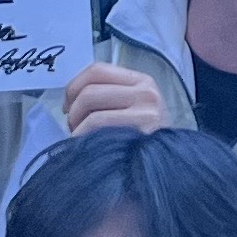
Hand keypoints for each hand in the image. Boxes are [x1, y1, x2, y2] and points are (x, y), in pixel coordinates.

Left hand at [60, 60, 174, 135]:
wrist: (168, 167)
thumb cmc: (144, 142)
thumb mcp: (132, 110)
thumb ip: (109, 97)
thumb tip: (70, 100)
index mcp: (142, 81)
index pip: (98, 70)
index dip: (74, 86)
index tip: (67, 106)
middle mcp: (146, 91)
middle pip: (90, 88)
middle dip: (73, 109)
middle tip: (73, 127)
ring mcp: (146, 109)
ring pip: (89, 102)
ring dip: (75, 123)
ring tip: (80, 138)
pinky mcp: (141, 128)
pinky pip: (96, 123)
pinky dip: (81, 134)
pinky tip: (85, 146)